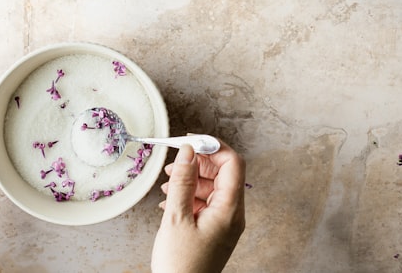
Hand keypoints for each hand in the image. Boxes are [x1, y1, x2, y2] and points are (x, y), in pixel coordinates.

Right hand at [151, 141, 244, 272]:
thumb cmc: (180, 266)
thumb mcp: (176, 219)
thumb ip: (183, 181)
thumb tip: (188, 152)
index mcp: (230, 209)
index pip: (233, 163)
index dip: (213, 147)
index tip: (191, 141)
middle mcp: (232, 214)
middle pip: (223, 174)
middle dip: (199, 163)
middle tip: (176, 160)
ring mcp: (224, 223)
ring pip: (212, 188)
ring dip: (191, 180)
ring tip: (168, 182)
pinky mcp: (214, 231)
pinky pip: (206, 204)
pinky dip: (189, 196)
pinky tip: (170, 200)